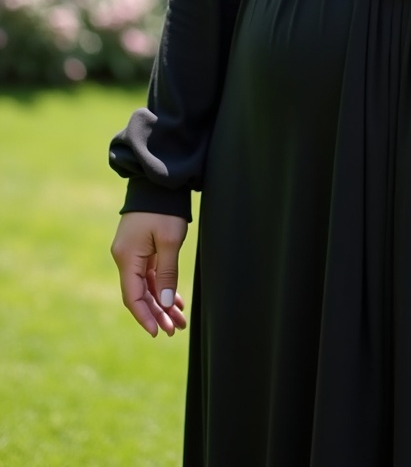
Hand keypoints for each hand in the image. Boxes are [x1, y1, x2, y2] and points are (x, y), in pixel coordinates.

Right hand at [110, 211, 188, 337]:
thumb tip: (164, 303)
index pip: (132, 296)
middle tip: (175, 330)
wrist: (159, 182)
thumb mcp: (170, 241)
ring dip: (162, 303)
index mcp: (127, 258)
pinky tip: (176, 301)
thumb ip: (167, 273)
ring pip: (146, 286)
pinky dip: (162, 287)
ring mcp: (132, 253)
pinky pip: (150, 274)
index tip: (158, 332)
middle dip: (157, 313)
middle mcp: (125, 258)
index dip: (145, 316)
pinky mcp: (140, 248)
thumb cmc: (165, 209)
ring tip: (179, 320)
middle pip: (139, 294)